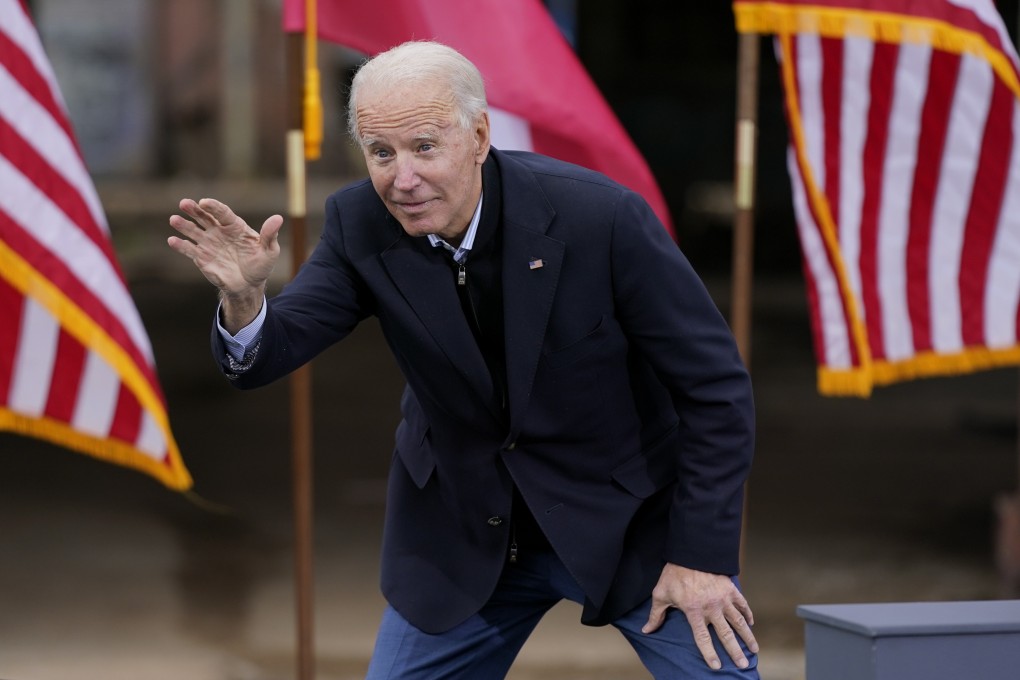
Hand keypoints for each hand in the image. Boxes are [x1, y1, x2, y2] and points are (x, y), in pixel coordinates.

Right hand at [168, 198, 282, 329]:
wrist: (249, 285)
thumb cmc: (260, 265)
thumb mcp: (269, 251)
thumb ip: (270, 234)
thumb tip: (278, 218)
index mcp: (235, 226)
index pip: (222, 213)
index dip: (213, 207)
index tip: (204, 202)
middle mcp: (219, 232)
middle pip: (204, 217)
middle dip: (193, 210)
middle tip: (184, 203)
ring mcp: (208, 244)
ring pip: (193, 231)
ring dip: (183, 225)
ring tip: (174, 219)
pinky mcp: (201, 257)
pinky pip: (189, 250)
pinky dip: (180, 245)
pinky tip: (172, 240)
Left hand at [642, 563, 757, 669]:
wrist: (690, 552)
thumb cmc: (673, 573)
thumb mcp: (661, 594)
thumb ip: (656, 615)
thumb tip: (646, 630)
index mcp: (693, 611)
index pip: (703, 638)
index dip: (709, 653)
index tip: (716, 666)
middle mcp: (711, 607)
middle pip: (725, 634)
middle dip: (734, 651)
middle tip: (742, 664)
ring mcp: (722, 598)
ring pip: (738, 621)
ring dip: (747, 636)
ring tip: (754, 649)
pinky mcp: (730, 588)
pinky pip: (742, 604)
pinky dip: (747, 613)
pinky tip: (751, 623)